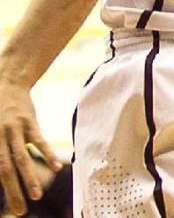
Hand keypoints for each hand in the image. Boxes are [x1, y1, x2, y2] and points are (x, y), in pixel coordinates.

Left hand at [0, 80, 60, 215]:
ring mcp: (14, 129)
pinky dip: (47, 154)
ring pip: (21, 157)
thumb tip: (2, 173)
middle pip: (5, 169)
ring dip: (29, 177)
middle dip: (13, 192)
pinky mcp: (29, 121)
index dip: (2, 188)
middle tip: (20, 212)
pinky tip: (55, 168)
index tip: (8, 209)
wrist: (7, 82)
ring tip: (36, 197)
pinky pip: (39, 140)